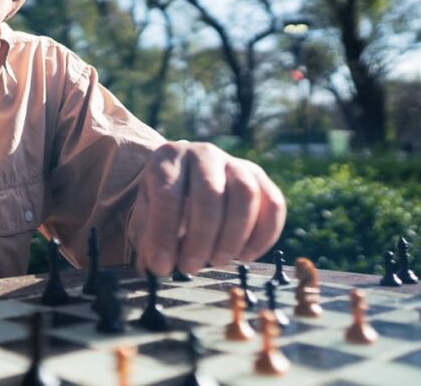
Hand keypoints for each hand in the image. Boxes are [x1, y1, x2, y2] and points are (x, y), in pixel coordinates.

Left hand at [129, 141, 285, 276]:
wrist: (187, 180)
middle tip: (190, 268)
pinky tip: (245, 256)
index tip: (162, 266)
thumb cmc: (164, 204)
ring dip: (232, 236)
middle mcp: (202, 153)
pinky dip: (264, 235)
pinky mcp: (259, 177)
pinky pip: (273, 203)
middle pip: (210, 193)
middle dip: (200, 238)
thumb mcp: (146, 215)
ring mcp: (234, 162)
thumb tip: (158, 267)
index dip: (165, 234)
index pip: (168, 194)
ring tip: (216, 261)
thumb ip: (149, 239)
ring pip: (245, 195)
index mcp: (168, 159)